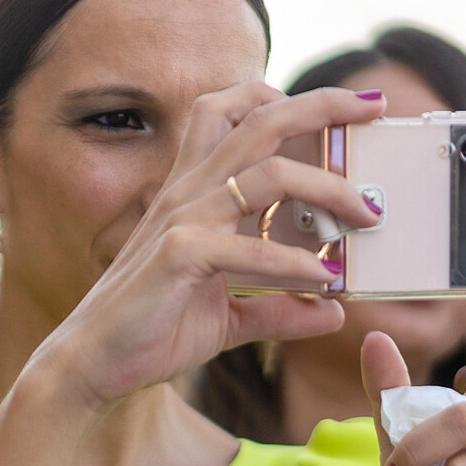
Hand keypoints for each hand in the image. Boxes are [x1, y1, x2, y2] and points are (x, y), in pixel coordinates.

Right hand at [27, 83, 388, 412]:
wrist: (91, 366)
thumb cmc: (149, 333)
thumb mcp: (228, 319)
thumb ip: (278, 309)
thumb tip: (332, 311)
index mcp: (193, 194)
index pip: (232, 115)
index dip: (285, 98)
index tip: (344, 106)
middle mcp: (187, 194)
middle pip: (259, 121)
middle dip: (322, 105)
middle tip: (374, 106)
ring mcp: (181, 220)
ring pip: (267, 173)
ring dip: (328, 189)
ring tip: (366, 215)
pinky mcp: (177, 256)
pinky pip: (249, 246)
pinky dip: (294, 262)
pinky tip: (325, 283)